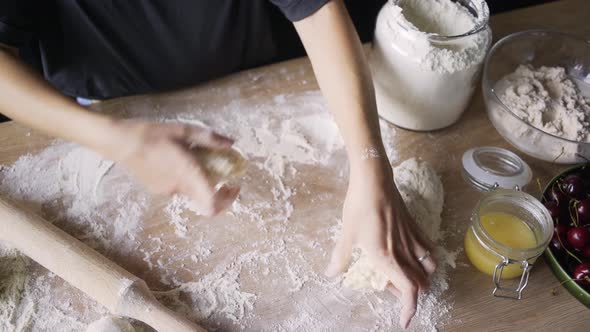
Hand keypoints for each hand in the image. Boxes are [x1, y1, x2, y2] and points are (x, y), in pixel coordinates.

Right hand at [105, 120, 239, 215]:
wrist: (120, 142)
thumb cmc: (153, 134)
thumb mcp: (185, 131)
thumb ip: (210, 139)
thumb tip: (231, 144)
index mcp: (189, 174)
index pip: (212, 204)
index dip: (227, 200)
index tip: (233, 186)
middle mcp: (180, 187)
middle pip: (205, 199)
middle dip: (216, 188)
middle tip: (221, 172)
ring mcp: (167, 191)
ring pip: (192, 192)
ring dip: (199, 181)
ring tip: (195, 159)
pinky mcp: (157, 190)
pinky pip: (179, 188)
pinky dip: (185, 179)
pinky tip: (177, 160)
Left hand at [326, 160, 435, 327]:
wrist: (374, 180)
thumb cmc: (359, 207)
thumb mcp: (347, 234)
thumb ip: (341, 257)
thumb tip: (331, 273)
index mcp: (386, 257)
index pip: (407, 290)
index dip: (408, 308)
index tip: (405, 319)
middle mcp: (403, 251)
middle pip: (419, 282)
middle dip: (410, 294)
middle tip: (392, 291)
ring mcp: (412, 238)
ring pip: (428, 267)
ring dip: (421, 277)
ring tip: (407, 277)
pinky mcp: (415, 226)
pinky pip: (428, 248)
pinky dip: (426, 259)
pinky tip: (416, 256)